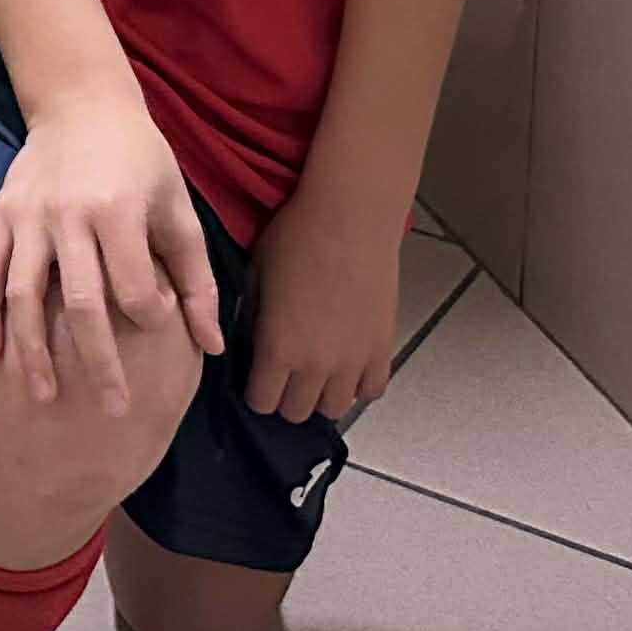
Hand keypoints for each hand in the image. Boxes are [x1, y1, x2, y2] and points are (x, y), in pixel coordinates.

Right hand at [0, 87, 221, 411]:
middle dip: (98, 362)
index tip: (156, 329)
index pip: (134, 286)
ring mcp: (28, 217)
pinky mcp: (1, 216)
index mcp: (118, 210)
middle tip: (114, 411)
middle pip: (82, 305)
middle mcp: (69, 216)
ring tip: (45, 398)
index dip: (149, 316)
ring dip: (33, 351)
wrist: (80, 102)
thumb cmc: (140, 159)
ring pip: (25, 296)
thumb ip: (194, 277)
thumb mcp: (177, 207)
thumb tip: (213, 346)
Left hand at [240, 179, 399, 425]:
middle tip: (283, 372)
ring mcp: (353, 361)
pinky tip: (348, 366)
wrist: (350, 217)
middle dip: (284, 397)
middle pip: (296, 413)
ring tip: (316, 371)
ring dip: (321, 396)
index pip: (261, 402)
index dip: (255, 392)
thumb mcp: (255, 274)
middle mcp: (316, 366)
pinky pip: (371, 392)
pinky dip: (358, 386)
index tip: (255, 376)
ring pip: (334, 410)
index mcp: (278, 348)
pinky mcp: (382, 349)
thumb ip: (250, 316)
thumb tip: (249, 340)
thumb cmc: (295, 236)